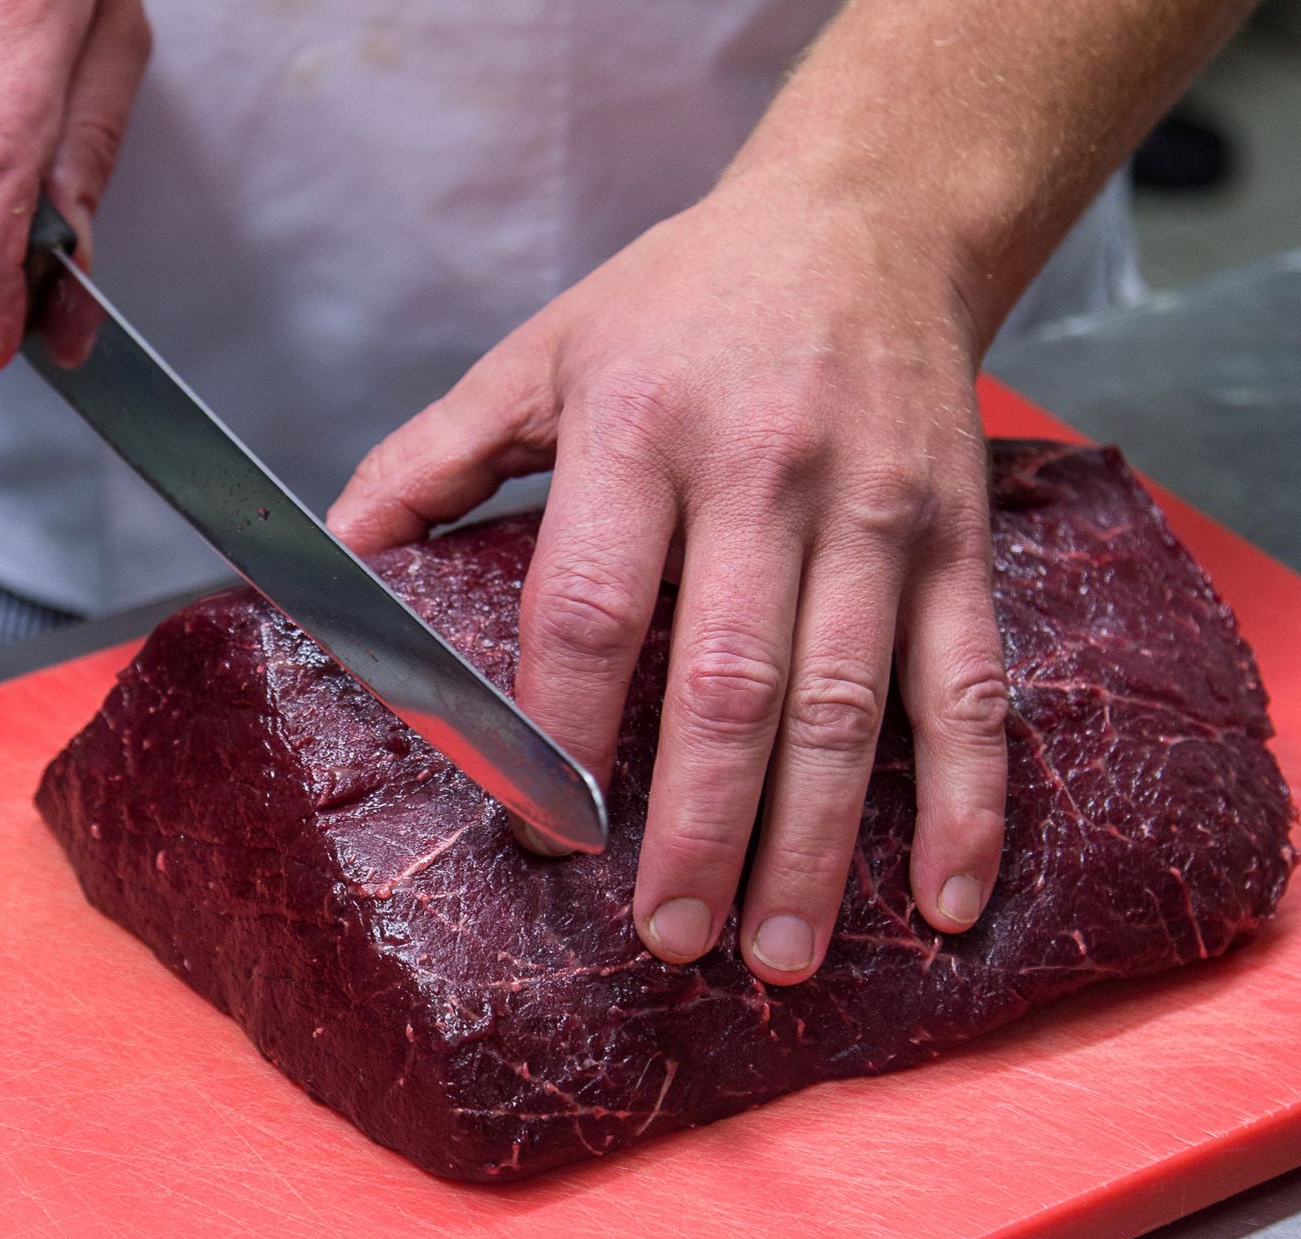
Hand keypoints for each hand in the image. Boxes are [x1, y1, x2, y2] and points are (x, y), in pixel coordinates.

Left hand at [329, 176, 1010, 984]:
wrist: (872, 220)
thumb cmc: (687, 300)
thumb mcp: (542, 352)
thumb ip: (435, 457)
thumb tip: (331, 555)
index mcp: (641, 430)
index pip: (592, 606)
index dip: (559, 733)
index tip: (538, 837)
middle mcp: (766, 475)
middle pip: (728, 679)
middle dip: (698, 826)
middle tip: (668, 938)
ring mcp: (876, 516)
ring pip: (848, 706)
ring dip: (816, 845)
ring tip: (780, 957)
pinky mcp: (959, 544)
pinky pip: (968, 689)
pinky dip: (968, 802)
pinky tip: (946, 899)